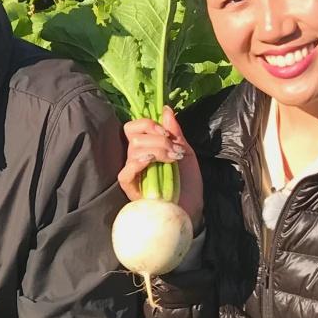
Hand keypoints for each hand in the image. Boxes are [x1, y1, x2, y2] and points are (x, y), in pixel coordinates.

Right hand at [118, 105, 202, 228]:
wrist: (192, 208)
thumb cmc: (189, 184)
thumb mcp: (186, 152)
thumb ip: (175, 132)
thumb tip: (165, 109)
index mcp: (146, 148)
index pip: (133, 128)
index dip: (147, 124)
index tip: (166, 132)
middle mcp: (136, 159)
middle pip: (134, 136)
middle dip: (158, 139)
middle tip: (175, 150)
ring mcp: (132, 174)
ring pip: (133, 150)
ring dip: (157, 150)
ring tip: (173, 160)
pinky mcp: (131, 189)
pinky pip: (125, 173)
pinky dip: (138, 163)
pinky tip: (151, 163)